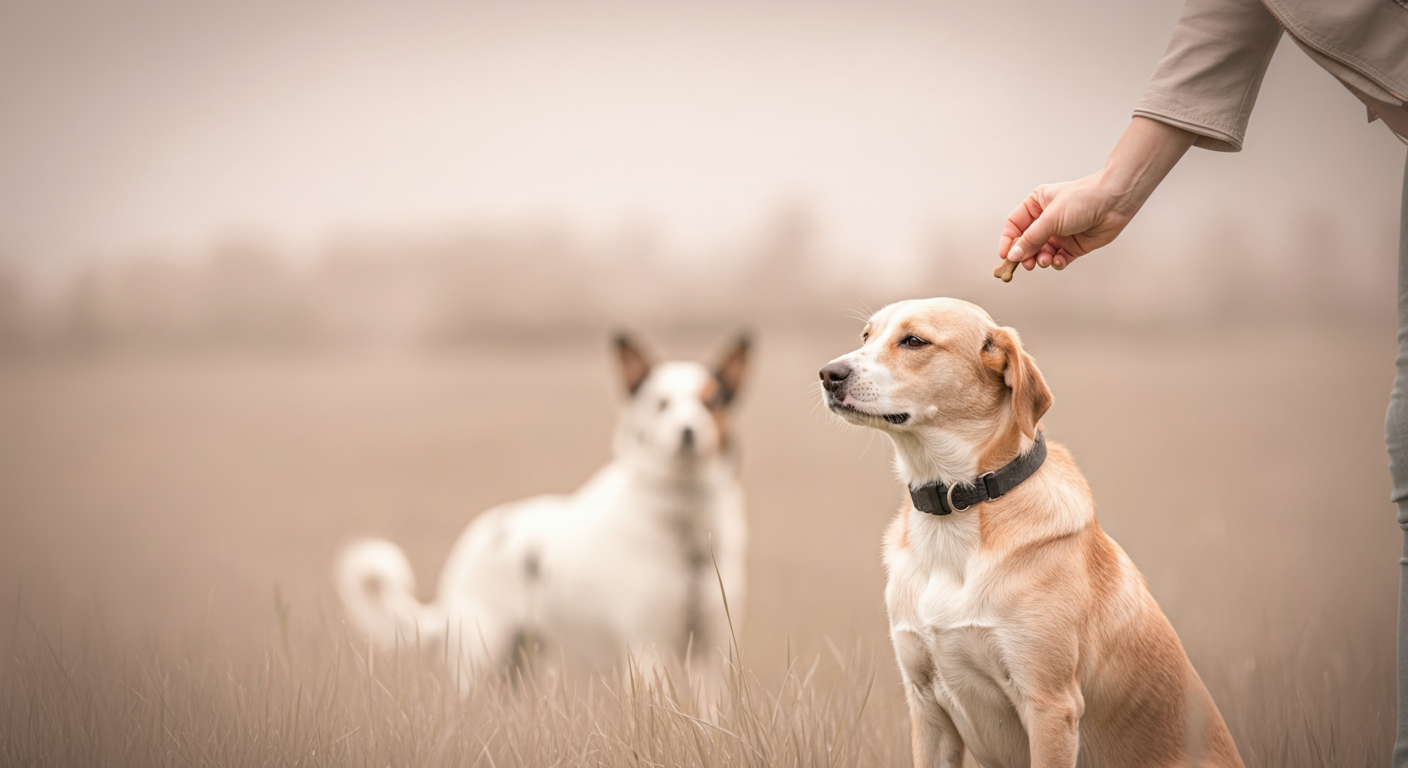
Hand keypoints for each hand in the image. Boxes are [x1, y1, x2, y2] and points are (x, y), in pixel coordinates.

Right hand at [999, 174, 1131, 270]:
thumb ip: (1031, 239)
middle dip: (1026, 254)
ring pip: (1041, 252)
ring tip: (1044, 260)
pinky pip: (1058, 259)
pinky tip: (1057, 261)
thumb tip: (1013, 255)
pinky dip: (1056, 262)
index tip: (1005, 256)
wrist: (1115, 202)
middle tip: (1026, 263)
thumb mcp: (1051, 218)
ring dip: (1041, 259)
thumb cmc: (1083, 199)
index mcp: (1036, 204)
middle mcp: (1046, 219)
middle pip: (1026, 242)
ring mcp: (1060, 233)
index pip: (1014, 225)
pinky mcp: (1073, 246)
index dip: (1008, 241)